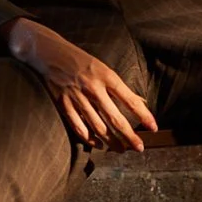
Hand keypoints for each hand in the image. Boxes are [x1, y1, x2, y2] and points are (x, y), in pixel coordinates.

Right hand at [5, 20, 155, 150]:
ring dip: (111, 142)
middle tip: (139, 148)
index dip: (144, 116)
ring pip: (98, 127)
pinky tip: (98, 144)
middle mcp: (93, 88)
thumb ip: (119, 87)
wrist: (48, 52)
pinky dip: (89, 139)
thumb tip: (140, 102)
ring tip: (121, 149)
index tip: (153, 128)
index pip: (130, 100)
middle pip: (115, 119)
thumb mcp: (102, 68)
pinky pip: (78, 127)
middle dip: (129, 136)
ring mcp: (77, 97)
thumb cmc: (80, 60)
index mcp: (106, 76)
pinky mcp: (62, 104)